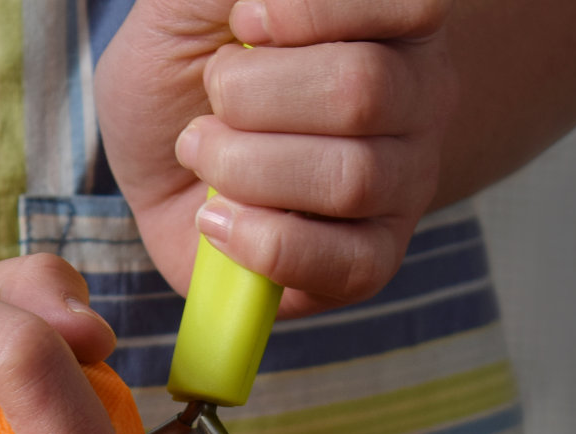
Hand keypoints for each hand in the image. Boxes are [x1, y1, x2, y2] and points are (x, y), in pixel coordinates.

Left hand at [95, 0, 456, 316]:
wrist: (157, 163)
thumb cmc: (185, 74)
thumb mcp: (192, 3)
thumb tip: (262, 1)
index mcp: (398, 22)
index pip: (410, 3)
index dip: (311, 12)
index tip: (243, 21)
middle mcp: (418, 99)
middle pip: (362, 91)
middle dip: (252, 96)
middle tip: (210, 102)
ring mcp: (402, 184)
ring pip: (351, 178)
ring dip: (243, 167)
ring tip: (202, 155)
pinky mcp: (371, 261)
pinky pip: (346, 264)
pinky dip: (261, 243)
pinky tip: (215, 220)